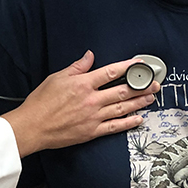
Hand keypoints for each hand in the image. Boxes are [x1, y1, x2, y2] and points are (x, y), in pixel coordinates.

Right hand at [1, 51, 158, 157]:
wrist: (32, 127)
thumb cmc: (41, 102)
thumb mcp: (57, 77)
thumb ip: (77, 67)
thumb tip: (89, 56)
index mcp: (82, 84)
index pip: (111, 72)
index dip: (128, 67)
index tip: (139, 65)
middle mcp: (91, 100)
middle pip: (122, 91)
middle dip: (141, 87)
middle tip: (154, 83)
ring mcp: (93, 117)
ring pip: (122, 108)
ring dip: (139, 102)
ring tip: (151, 98)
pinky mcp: (92, 131)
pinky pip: (114, 127)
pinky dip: (128, 123)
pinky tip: (138, 118)